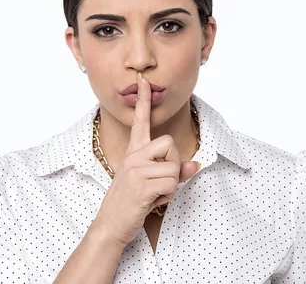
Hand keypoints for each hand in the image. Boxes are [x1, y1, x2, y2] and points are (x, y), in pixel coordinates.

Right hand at [93, 72, 200, 246]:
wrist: (110, 224)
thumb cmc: (130, 202)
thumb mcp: (149, 182)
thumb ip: (172, 171)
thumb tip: (196, 164)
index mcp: (133, 152)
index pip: (140, 121)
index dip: (144, 101)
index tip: (143, 81)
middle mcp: (133, 156)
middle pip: (170, 144)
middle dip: (172, 165)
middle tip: (158, 182)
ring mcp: (135, 169)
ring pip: (174, 168)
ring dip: (170, 186)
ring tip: (153, 194)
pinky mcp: (141, 185)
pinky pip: (171, 184)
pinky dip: (167, 197)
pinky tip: (151, 202)